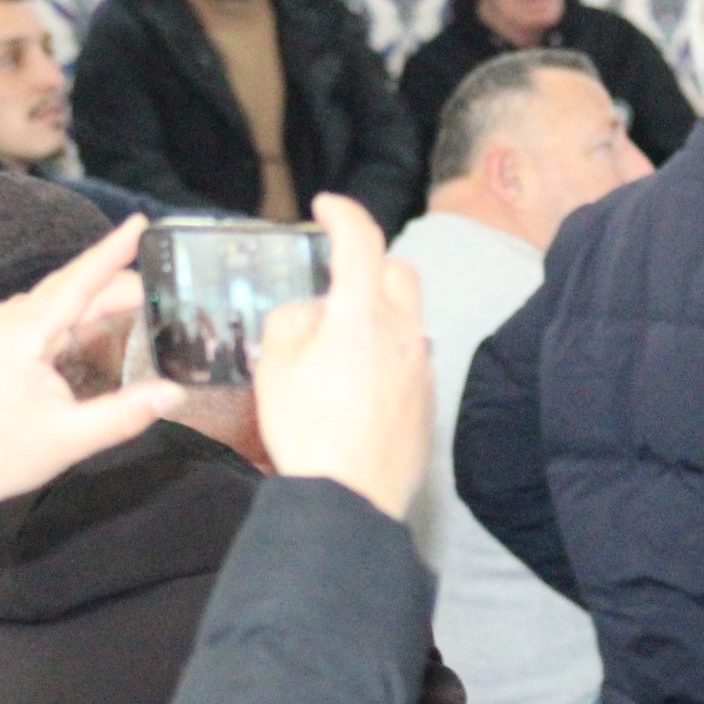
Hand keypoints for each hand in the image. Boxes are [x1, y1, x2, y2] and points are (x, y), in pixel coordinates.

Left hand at [0, 216, 185, 554]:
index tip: (142, 223)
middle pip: (76, 286)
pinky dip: (85, 311)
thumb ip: (126, 414)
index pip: (78, 283)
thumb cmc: (0, 456)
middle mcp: (8, 319)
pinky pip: (50, 311)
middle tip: (171, 287)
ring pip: (63, 297)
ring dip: (105, 295)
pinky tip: (108, 321)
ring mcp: (1, 325)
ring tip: (149, 298)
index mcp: (22, 335)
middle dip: (123, 281)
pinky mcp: (2, 337)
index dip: (112, 251)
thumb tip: (175, 392)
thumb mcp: (71, 440)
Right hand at [253, 195, 431, 520]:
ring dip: (378, 315)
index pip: (362, 242)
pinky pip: (410, 358)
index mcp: (363, 316)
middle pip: (399, 273)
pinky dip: (387, 355)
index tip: (326, 206)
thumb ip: (293, 321)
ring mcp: (422, 367)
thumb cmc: (307, 430)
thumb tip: (314, 313)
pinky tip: (358, 385)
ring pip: (407, 319)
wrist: (350, 496)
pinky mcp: (428, 399)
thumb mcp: (274, 365)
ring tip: (339, 345)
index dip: (344, 213)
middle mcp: (404, 333)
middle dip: (370, 263)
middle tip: (336, 280)